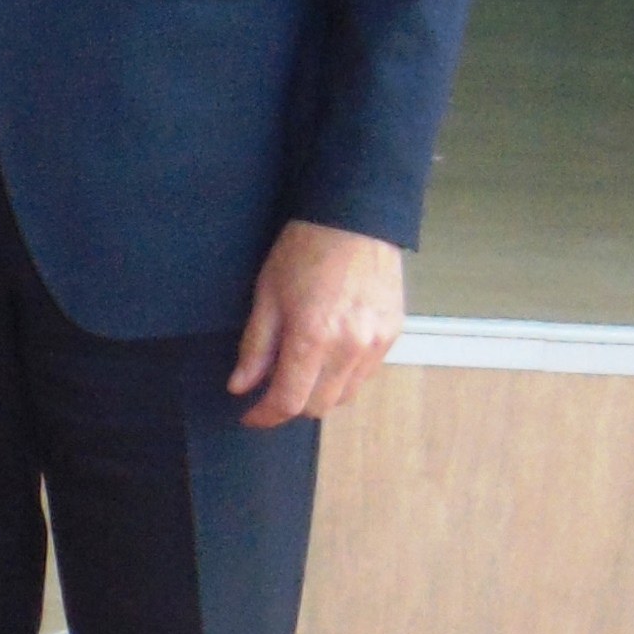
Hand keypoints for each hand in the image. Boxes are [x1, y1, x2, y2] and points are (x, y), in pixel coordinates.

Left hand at [228, 220, 404, 427]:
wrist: (355, 218)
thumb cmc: (305, 250)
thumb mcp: (267, 294)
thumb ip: (255, 346)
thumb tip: (241, 386)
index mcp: (312, 337)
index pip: (288, 402)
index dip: (265, 416)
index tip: (250, 415)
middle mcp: (349, 348)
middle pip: (318, 406)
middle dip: (291, 405)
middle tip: (271, 389)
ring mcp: (376, 344)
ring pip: (344, 396)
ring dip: (318, 394)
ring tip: (300, 371)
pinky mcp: (392, 335)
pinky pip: (364, 375)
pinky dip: (342, 377)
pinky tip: (328, 356)